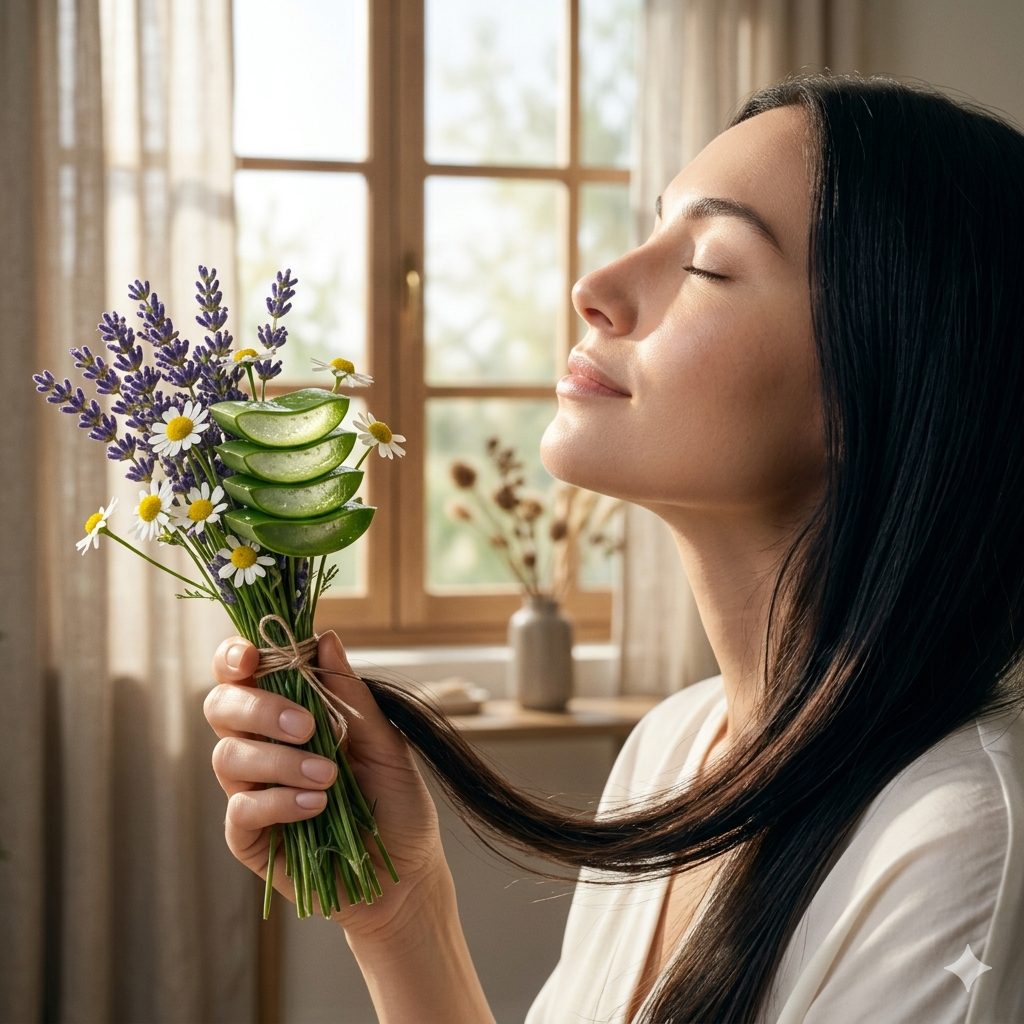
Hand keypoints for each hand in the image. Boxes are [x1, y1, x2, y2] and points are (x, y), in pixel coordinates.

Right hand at [204, 630, 449, 937]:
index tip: (252, 655)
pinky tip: (316, 806)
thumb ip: (351, 695)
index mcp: (288, 712)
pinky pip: (242, 808)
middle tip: (306, 726)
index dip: (235, 655)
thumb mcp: (385, 743)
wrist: (404, 874)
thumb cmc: (396, 803)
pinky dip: (279, 802)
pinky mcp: (248, 836)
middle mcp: (261, 745)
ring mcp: (250, 790)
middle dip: (259, 708)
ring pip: (227, 755)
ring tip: (328, 777)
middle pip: (222, 705)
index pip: (242, 672)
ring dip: (279, 761)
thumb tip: (326, 639)